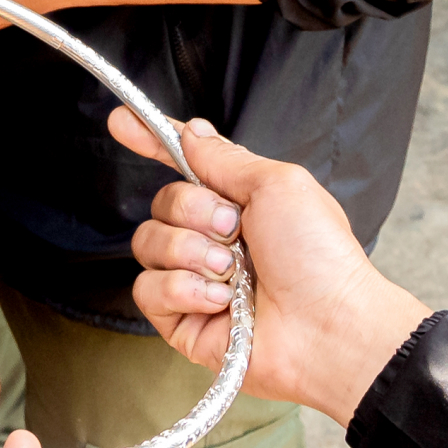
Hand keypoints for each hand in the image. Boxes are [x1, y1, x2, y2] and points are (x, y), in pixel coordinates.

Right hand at [109, 110, 434, 423]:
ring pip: (147, 243)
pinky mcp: (180, 319)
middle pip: (162, 203)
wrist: (327, 325)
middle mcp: (213, 239)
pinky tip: (220, 301)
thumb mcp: (277, 185)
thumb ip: (224, 158)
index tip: (120, 122)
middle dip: (194, 211)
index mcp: (238, 203)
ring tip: (230, 271)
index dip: (151, 142)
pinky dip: (183, 290)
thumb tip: (191, 132)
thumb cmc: (318, 256)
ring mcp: (194, 279)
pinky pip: (147, 289)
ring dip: (190, 252)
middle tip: (233, 230)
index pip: (184, 166)